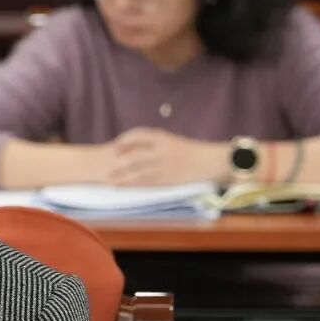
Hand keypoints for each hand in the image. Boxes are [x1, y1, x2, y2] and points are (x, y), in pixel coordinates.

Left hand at [104, 128, 227, 185]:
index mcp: (165, 137)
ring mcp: (165, 165)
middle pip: (135, 154)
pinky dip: (134, 184)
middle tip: (106, 165)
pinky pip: (147, 182)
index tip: (115, 145)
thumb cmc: (193, 152)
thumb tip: (135, 149)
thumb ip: (156, 144)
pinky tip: (124, 186)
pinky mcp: (169, 179)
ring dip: (122, 176)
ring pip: (138, 171)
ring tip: (109, 180)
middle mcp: (163, 150)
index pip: (140, 134)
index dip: (125, 139)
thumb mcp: (174, 142)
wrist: (213, 161)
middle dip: (119, 161)